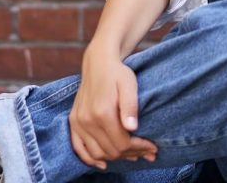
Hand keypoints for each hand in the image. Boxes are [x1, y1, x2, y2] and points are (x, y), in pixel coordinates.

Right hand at [69, 45, 157, 169]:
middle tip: (147, 153)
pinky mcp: (73, 122)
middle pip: (111, 150)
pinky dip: (90, 159)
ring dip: (115, 158)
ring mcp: (78, 123)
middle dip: (131, 154)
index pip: (122, 143)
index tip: (152, 148)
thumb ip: (130, 106)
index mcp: (102, 112)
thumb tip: (132, 128)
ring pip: (96, 153)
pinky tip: (103, 163)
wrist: (98, 62)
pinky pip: (78, 148)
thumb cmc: (118, 73)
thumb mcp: (129, 84)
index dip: (139, 148)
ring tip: (132, 156)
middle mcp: (87, 121)